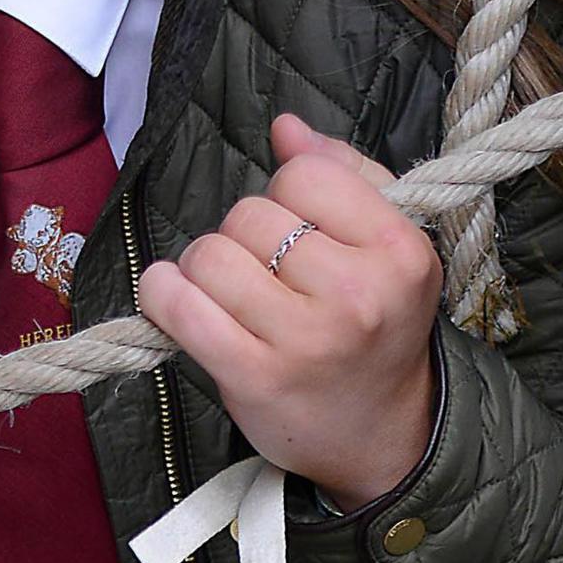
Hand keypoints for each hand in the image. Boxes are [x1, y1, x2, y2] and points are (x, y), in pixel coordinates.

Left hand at [133, 114, 439, 507]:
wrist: (384, 436)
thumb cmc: (376, 328)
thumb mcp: (386, 247)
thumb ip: (341, 175)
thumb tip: (284, 125)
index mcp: (400, 251)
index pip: (304, 175)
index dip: (286, 194)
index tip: (297, 228)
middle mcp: (358, 295)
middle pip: (249, 214)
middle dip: (241, 236)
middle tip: (263, 273)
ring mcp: (305, 339)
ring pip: (209, 254)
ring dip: (201, 268)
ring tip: (229, 295)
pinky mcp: (254, 377)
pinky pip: (178, 305)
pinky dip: (162, 295)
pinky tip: (176, 302)